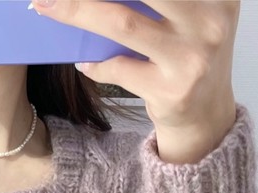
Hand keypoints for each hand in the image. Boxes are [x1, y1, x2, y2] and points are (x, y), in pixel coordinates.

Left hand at [30, 0, 239, 162]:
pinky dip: (97, 64)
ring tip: (48, 4)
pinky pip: (119, 68)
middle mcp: (209, 21)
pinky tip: (85, 61)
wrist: (206, 116)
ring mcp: (190, 58)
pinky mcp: (170, 90)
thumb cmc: (189, 54)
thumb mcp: (192, 15)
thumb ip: (159, 0)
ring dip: (79, 11)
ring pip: (123, 22)